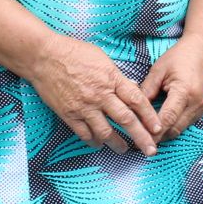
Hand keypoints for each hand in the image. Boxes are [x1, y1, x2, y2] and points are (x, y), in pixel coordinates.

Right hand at [28, 34, 162, 154]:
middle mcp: (100, 95)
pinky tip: (99, 144)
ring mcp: (84, 106)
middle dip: (141, 137)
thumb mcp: (103, 59)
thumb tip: (130, 92)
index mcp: (111, 79)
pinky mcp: (68, 114)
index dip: (150, 116)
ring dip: (118, 144)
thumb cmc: (74, 53)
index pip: (137, 100)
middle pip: (126, 120)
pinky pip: (84, 134)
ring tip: (124, 150)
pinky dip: (93, 141)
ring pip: (106, 132)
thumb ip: (117, 78)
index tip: (158, 128)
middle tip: (151, 150)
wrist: (44, 56)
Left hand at [138, 37, 202, 140]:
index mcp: (184, 91)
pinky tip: (159, 127)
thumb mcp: (158, 70)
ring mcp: (201, 108)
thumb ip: (147, 90)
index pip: (167, 118)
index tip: (139, 138)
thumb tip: (133, 109)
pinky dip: (172, 127)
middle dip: (157, 137)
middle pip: (174, 128)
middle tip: (139, 142)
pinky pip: (185, 124)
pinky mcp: (201, 110)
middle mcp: (196, 103)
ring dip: (164, 134)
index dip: (153, 131)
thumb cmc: (179, 57)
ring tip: (146, 137)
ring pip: (179, 129)